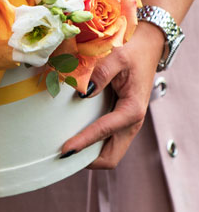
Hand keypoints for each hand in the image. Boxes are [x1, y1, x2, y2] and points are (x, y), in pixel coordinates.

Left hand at [60, 21, 164, 168]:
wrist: (148, 50)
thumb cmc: (133, 53)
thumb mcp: (118, 57)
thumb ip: (101, 74)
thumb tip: (83, 93)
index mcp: (132, 110)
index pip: (103, 131)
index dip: (83, 142)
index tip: (65, 150)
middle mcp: (132, 123)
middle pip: (111, 157)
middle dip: (88, 161)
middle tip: (63, 155)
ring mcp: (128, 125)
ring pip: (110, 153)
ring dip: (90, 156)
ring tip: (67, 150)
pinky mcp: (122, 122)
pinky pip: (108, 143)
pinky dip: (93, 146)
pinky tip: (77, 137)